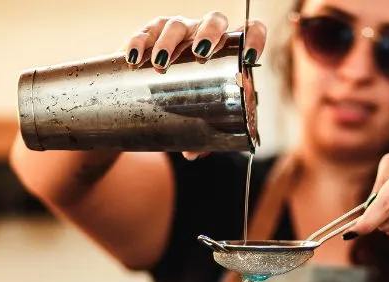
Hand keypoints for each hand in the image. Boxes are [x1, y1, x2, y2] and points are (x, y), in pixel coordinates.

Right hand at [123, 13, 266, 161]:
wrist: (150, 91)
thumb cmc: (185, 102)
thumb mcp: (198, 115)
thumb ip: (201, 134)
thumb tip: (194, 153)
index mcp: (226, 50)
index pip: (249, 31)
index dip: (254, 38)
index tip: (248, 57)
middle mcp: (204, 34)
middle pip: (213, 21)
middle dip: (209, 34)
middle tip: (201, 53)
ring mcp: (179, 31)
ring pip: (177, 25)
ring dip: (169, 42)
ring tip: (161, 63)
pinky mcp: (150, 33)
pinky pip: (144, 33)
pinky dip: (139, 43)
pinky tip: (134, 58)